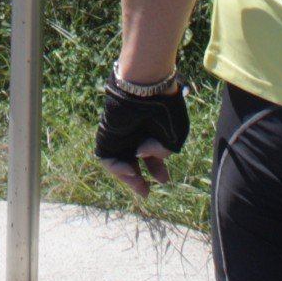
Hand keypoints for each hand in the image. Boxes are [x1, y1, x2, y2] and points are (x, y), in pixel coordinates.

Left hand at [95, 78, 188, 202]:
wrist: (145, 88)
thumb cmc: (163, 108)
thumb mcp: (174, 136)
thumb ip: (161, 151)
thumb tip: (140, 154)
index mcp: (151, 130)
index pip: (151, 155)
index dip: (156, 169)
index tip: (163, 180)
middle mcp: (135, 134)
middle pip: (133, 162)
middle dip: (139, 180)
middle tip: (146, 193)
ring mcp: (120, 135)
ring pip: (120, 162)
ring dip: (128, 177)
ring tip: (139, 185)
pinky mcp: (107, 135)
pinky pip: (107, 157)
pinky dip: (116, 168)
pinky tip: (129, 169)